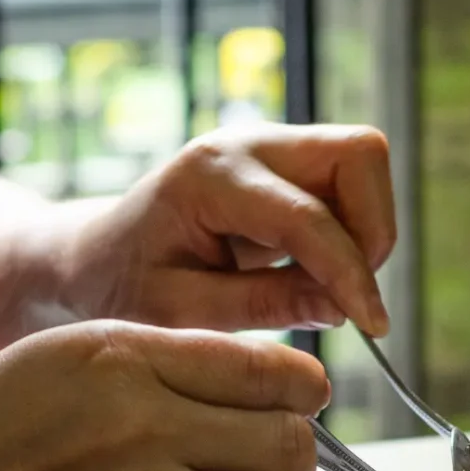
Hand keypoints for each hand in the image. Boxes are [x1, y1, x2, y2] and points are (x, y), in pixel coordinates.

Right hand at [0, 321, 327, 470]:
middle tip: (269, 456)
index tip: (301, 399)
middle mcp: (146, 428)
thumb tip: (261, 374)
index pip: (274, 370)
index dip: (305, 389)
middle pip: (293, 443)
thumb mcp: (67, 357)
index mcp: (129, 360)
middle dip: (295, 451)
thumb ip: (165, 357)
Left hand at [53, 124, 395, 336]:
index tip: (372, 325)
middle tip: (348, 294)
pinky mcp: (285, 166)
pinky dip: (352, 231)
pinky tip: (314, 273)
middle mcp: (247, 144)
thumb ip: (261, 306)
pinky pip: (349, 184)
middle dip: (373, 229)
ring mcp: (270, 148)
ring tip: (326, 287)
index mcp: (211, 176)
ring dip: (367, 230)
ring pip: (363, 164)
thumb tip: (342, 307)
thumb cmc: (123, 287)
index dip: (350, 273)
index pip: (309, 216)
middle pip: (359, 155)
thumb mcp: (180, 314)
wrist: (96, 258)